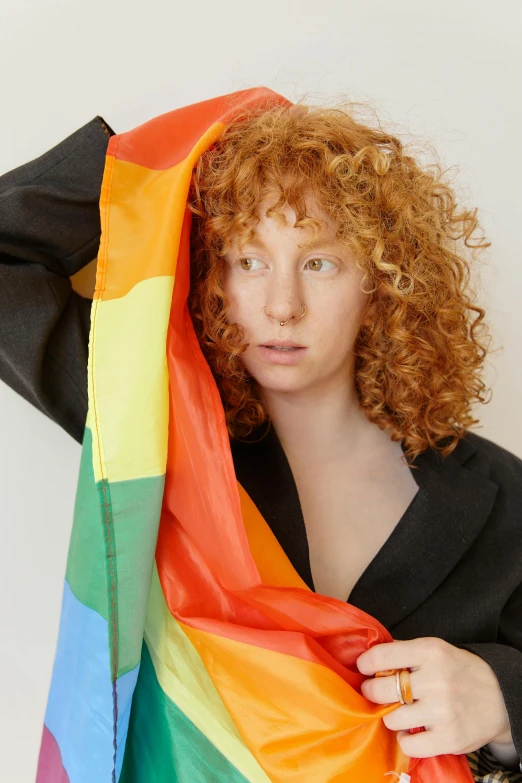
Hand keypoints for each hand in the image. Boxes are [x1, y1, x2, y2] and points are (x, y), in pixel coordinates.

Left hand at [356, 636, 511, 758]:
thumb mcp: (435, 651)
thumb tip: (370, 658)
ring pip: (393, 718)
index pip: (382, 656)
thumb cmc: (458, 671)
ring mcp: (443, 711)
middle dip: (372, 691)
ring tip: (401, 710)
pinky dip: (405, 739)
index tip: (363, 668)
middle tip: (375, 692)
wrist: (499, 697)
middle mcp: (437, 680)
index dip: (366, 664)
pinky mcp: (449, 738)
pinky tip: (411, 730)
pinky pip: (409, 744)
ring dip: (391, 716)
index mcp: (431, 653)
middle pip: (383, 689)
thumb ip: (404, 653)